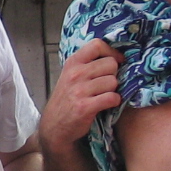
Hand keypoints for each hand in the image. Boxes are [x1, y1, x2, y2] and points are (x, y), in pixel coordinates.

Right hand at [39, 38, 123, 152]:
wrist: (54, 126)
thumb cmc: (66, 100)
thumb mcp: (70, 75)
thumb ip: (87, 64)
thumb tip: (114, 56)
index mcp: (73, 63)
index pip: (97, 45)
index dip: (112, 52)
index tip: (116, 61)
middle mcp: (75, 74)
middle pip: (111, 64)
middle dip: (113, 75)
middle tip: (106, 85)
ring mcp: (79, 90)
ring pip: (113, 81)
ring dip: (113, 90)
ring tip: (103, 95)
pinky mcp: (85, 107)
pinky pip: (112, 98)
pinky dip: (114, 102)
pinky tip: (106, 104)